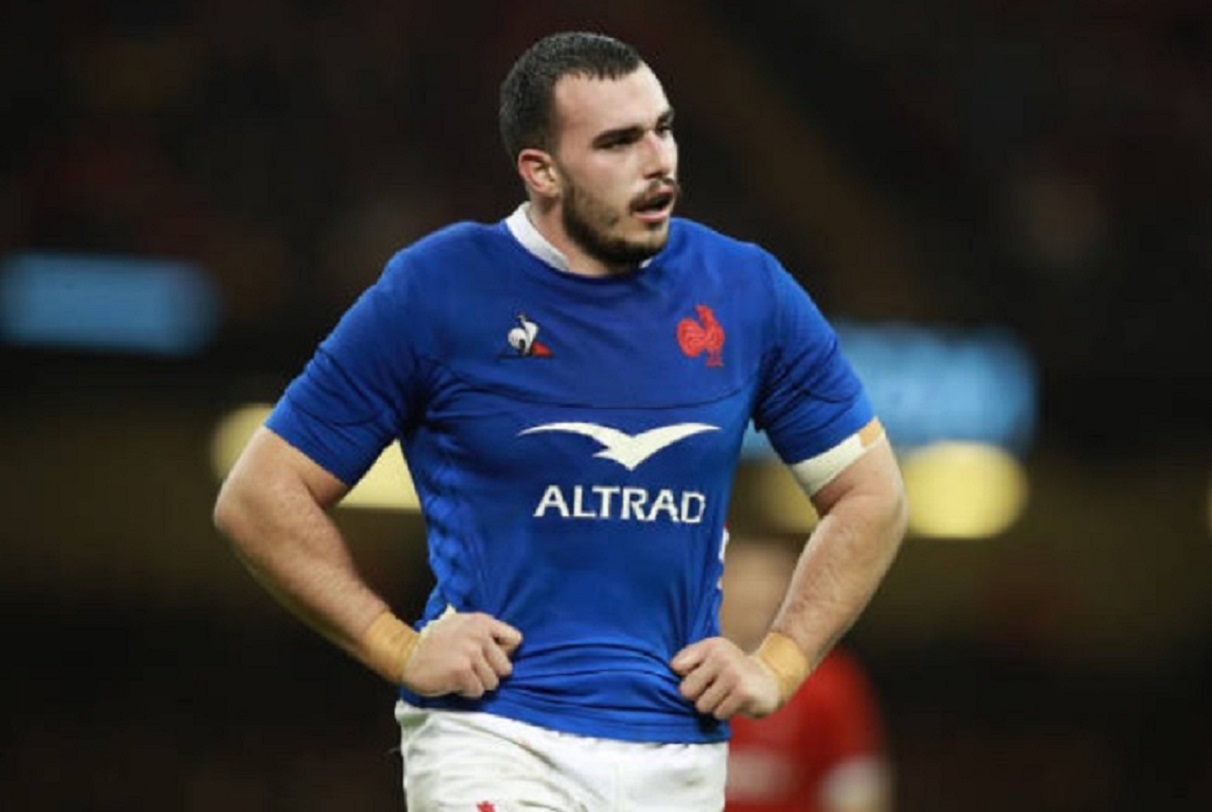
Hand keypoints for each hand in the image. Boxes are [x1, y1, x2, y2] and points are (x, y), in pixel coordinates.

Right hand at [402, 609, 522, 698]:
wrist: (406, 653)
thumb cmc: (436, 643)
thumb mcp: (462, 625)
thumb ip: (484, 632)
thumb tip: (510, 649)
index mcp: (482, 621)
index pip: (515, 639)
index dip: (504, 654)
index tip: (489, 658)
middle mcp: (479, 634)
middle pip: (505, 668)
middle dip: (489, 673)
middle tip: (470, 670)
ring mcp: (471, 652)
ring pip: (492, 683)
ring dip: (477, 684)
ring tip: (460, 675)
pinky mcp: (462, 671)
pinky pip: (477, 691)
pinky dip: (466, 692)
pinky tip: (453, 682)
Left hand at [670, 636, 781, 719]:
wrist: (769, 679)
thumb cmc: (731, 670)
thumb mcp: (711, 656)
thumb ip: (688, 659)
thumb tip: (672, 669)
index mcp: (710, 645)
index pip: (677, 666)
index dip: (685, 677)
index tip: (699, 676)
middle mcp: (721, 656)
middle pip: (686, 691)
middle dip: (697, 696)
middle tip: (713, 690)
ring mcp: (733, 674)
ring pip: (702, 705)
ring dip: (713, 706)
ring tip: (726, 696)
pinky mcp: (743, 693)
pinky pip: (719, 713)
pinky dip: (725, 712)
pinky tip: (736, 702)